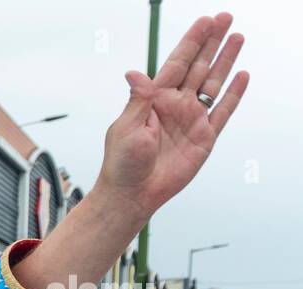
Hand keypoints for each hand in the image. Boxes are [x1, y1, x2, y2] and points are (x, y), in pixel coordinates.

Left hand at [98, 12, 247, 218]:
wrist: (133, 193)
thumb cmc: (122, 163)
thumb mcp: (126, 128)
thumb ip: (139, 99)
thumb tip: (134, 72)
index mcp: (154, 99)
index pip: (176, 63)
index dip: (191, 42)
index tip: (205, 21)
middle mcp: (175, 105)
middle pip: (198, 66)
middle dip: (211, 42)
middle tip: (226, 18)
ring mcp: (191, 120)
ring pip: (212, 83)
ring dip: (225, 61)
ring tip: (237, 37)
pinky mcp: (204, 137)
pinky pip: (222, 111)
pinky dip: (233, 94)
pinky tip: (242, 76)